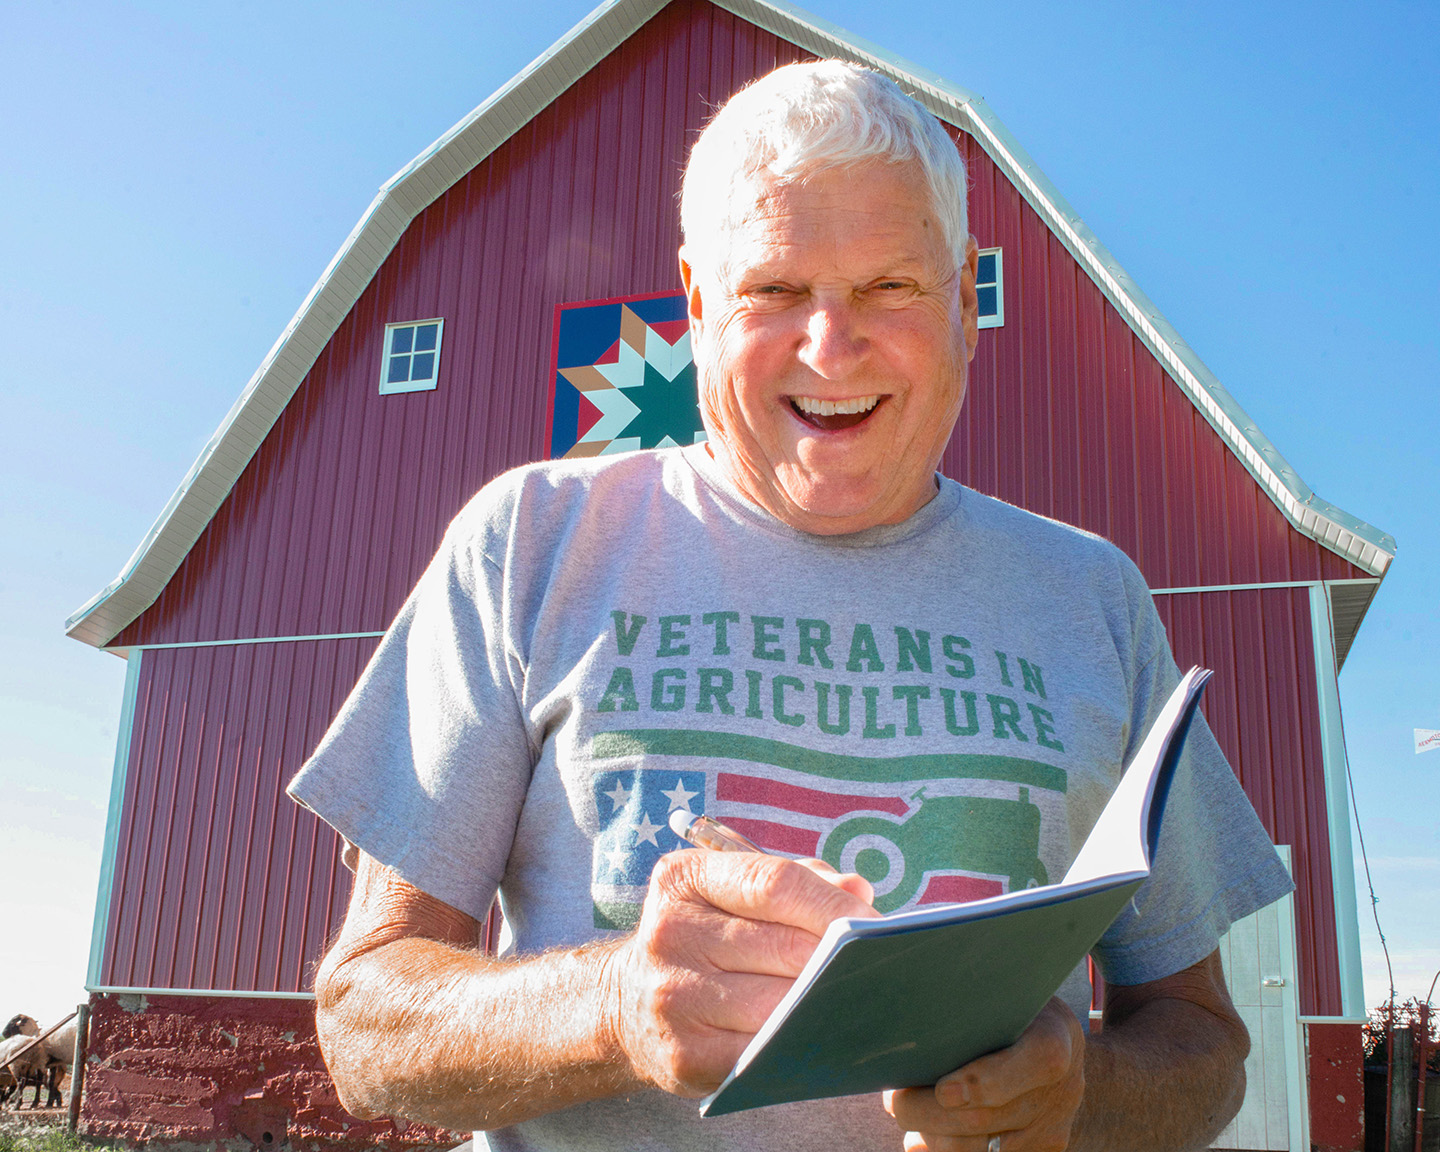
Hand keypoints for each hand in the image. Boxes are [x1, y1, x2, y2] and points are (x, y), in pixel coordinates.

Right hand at [605, 848, 875, 1096]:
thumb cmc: (704, 935)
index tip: (876, 921)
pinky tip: (831, 1036)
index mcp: (684, 879)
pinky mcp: (683, 1056)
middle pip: (783, 946)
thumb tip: (860, 890)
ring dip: (829, 1005)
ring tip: (869, 998)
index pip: (773, 883)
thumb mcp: (732, 891)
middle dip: (842, 958)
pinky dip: (801, 1045)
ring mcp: (673, 998)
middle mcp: (670, 933)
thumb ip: (800, 882)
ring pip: (778, 1005)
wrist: (626, 1002)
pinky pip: (762, 1054)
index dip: (833, 904)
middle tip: (887, 965)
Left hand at [884, 998, 1084, 1151]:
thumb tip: (908, 1013)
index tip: (942, 1088)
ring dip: (929, 1134)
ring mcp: (1048, 1128)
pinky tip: (921, 1137)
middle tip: (893, 1096)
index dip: (984, 1082)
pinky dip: (940, 1150)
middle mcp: (1059, 1090)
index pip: (1034, 1063)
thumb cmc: (1013, 1010)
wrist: (1062, 1054)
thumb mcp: (1005, 993)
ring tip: (905, 1109)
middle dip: (926, 1111)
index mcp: (1053, 1039)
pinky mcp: (1040, 1151)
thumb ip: (972, 1004)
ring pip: (975, 1149)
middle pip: (985, 1118)